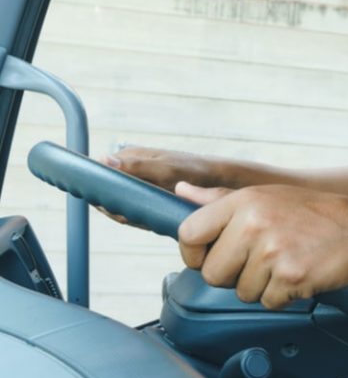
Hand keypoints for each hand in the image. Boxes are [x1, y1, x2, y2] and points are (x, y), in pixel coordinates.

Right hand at [95, 146, 226, 226]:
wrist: (218, 181)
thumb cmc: (194, 170)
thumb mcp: (165, 169)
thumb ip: (135, 166)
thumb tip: (102, 160)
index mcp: (128, 156)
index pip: (99, 175)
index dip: (101, 192)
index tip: (114, 205)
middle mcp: (129, 169)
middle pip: (108, 194)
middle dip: (119, 207)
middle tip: (139, 214)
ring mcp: (137, 184)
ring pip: (120, 205)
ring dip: (131, 214)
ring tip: (149, 217)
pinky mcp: (146, 196)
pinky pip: (134, 211)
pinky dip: (141, 218)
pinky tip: (153, 220)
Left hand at [175, 183, 347, 308]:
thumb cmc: (315, 213)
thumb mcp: (268, 196)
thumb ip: (220, 199)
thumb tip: (181, 191)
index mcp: (244, 201)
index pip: (189, 233)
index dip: (197, 253)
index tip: (215, 255)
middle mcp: (254, 222)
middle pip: (212, 272)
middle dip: (233, 275)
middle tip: (263, 260)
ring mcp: (273, 250)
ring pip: (241, 291)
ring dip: (262, 286)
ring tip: (288, 262)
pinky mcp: (291, 275)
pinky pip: (268, 301)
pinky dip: (284, 295)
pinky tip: (302, 273)